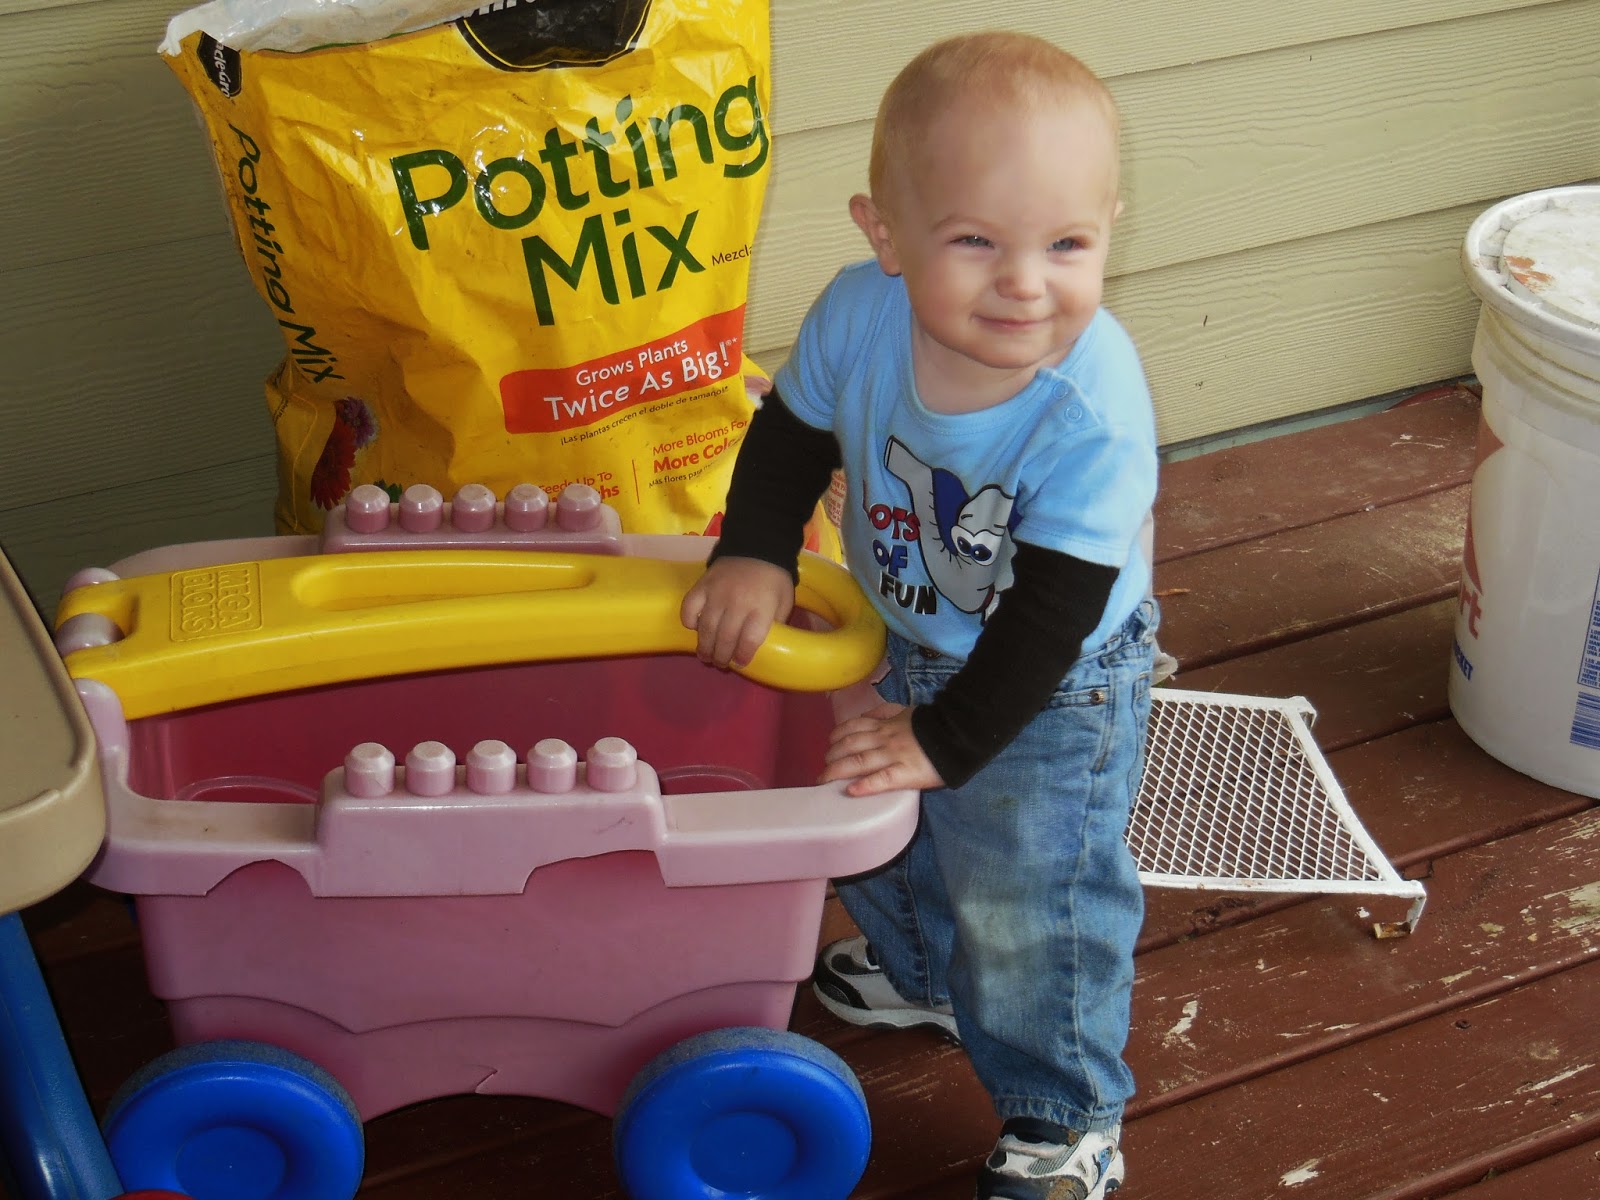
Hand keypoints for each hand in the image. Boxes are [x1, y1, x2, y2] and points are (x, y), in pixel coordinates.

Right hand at [680, 556, 794, 668]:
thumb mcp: (785, 602)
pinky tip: (694, 627)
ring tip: (706, 655)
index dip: (743, 655)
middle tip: (720, 663)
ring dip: (704, 646)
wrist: (757, 546)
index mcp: (761, 607)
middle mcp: (738, 602)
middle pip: (725, 638)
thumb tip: (766, 645)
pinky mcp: (702, 585)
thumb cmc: (774, 579)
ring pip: (706, 627)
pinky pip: (689, 607)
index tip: (740, 662)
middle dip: (722, 656)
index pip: (749, 639)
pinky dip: (689, 620)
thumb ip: (776, 623)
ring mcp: (717, 593)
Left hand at [820, 702, 945, 796]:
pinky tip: (852, 791)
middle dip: (831, 757)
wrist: (959, 734)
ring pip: (859, 762)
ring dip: (837, 771)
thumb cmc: (934, 725)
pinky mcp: (905, 773)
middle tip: (823, 768)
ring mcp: (893, 756)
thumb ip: (887, 711)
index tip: (829, 744)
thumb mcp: (908, 711)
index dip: (837, 736)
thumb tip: (869, 714)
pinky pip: (882, 779)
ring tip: (825, 781)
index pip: (853, 727)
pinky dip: (865, 785)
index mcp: (885, 725)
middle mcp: (884, 739)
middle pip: (849, 746)